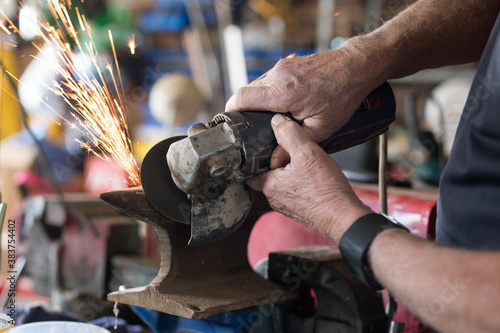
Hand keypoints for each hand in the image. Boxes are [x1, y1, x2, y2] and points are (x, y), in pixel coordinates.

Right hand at [226, 47, 380, 167]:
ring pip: (257, 86)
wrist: (355, 67)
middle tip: (254, 127)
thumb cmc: (343, 95)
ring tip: (272, 117)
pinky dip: (269, 93)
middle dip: (246, 110)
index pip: (241, 97)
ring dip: (258, 102)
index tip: (232, 124)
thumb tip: (275, 160)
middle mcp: (278, 76)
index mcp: (282, 92)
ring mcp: (281, 67)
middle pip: (246, 93)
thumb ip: (295, 143)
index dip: (232, 111)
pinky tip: (282, 105)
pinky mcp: (286, 64)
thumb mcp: (321, 128)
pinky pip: (268, 80)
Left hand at [247, 114, 372, 243]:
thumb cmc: (326, 191)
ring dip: (292, 171)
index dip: (257, 156)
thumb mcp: (307, 152)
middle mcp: (275, 199)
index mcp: (269, 186)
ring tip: (307, 163)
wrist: (344, 216)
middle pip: (268, 174)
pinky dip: (302, 182)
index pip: (250, 170)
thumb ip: (290, 134)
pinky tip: (316, 176)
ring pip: (283, 182)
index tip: (267, 145)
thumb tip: (277, 122)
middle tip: (294, 152)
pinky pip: (296, 191)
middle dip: (279, 161)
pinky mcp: (302, 210)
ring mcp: (288, 206)